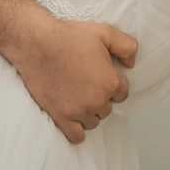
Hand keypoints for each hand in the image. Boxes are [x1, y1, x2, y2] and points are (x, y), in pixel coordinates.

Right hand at [12, 17, 137, 143]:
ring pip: (93, 122)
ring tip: (80, 97)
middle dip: (101, 98)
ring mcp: (78, 112)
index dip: (114, 84)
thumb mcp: (105, 33)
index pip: (122, 94)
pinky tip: (75, 118)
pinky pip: (76, 136)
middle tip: (88, 84)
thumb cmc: (71, 37)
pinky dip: (78, 130)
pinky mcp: (60, 117)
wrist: (38, 45)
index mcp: (110, 82)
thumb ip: (126, 47)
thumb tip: (131, 64)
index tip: (102, 77)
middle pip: (107, 109)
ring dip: (90, 113)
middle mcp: (97, 101)